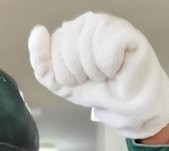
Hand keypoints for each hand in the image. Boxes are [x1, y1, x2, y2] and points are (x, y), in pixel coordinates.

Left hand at [28, 12, 168, 138]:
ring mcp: (110, 25)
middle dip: (76, 72)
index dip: (63, 72)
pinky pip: (107, 46)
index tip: (80, 80)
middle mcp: (89, 23)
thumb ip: (42, 62)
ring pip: (85, 42)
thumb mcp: (61, 83)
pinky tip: (117, 69)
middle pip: (65, 43)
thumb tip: (38, 30)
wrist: (130, 109)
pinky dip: (109, 66)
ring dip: (93, 70)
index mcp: (72, 33)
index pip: (52, 45)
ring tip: (106, 75)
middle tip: (94, 79)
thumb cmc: (101, 92)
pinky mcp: (129, 34)